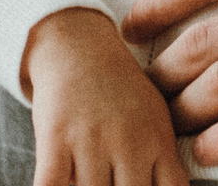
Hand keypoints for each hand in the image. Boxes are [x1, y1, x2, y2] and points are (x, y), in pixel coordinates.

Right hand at [21, 8, 187, 185]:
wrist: (79, 45)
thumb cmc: (120, 91)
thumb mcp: (155, 118)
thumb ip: (162, 162)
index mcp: (158, 142)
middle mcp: (129, 144)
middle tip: (110, 184)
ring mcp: (92, 141)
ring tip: (85, 179)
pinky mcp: (55, 138)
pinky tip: (59, 183)